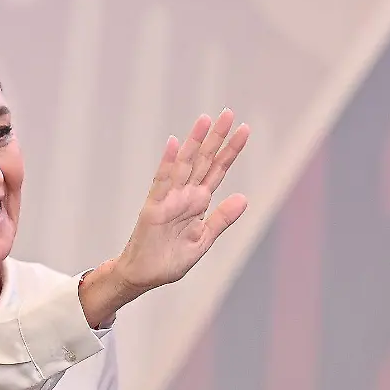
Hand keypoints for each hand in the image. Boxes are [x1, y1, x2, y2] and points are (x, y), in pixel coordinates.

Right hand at [81, 110, 249, 325]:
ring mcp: (169, 199)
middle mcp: (185, 195)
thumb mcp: (204, 240)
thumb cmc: (170, 259)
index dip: (230, 150)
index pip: (218, 170)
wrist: (145, 276)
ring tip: (205, 120)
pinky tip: (173, 145)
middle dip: (216, 137)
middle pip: (203, 160)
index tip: (244, 130)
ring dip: (194, 142)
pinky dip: (167, 164)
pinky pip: (161, 183)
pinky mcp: (153, 208)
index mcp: (198, 202)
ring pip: (184, 165)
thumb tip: (244, 198)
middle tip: (228, 113)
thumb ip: (222, 219)